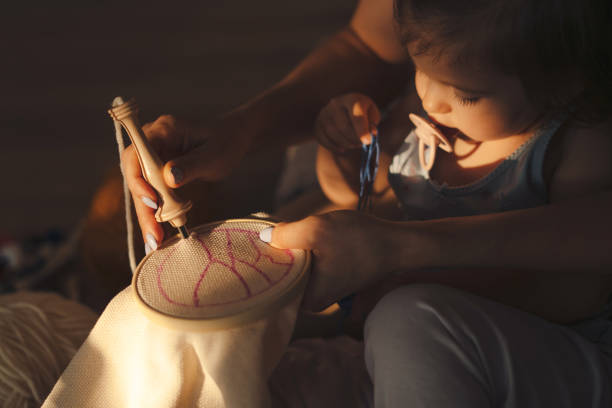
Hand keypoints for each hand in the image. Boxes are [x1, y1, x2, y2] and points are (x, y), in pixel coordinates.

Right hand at [121, 114, 246, 247]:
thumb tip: (169, 178)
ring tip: (156, 242)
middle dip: (143, 208)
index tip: (153, 203)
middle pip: (136, 177)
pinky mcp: (157, 174)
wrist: (231, 140)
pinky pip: (152, 195)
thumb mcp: (214, 155)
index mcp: (162, 130)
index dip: (138, 181)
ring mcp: (153, 159)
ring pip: (142, 191)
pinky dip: (156, 215)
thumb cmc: (225, 142)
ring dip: (148, 217)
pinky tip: (158, 235)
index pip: (136, 155)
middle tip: (154, 236)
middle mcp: (152, 143)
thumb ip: (192, 165)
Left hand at [266, 210, 392, 311]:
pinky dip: (304, 250)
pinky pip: (307, 265)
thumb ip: (286, 234)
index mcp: (307, 300)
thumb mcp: (316, 230)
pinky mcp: (330, 278)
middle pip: (282, 275)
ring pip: (295, 267)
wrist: (397, 243)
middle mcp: (313, 302)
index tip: (254, 244)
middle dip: (276, 254)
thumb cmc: (359, 240)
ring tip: (284, 231)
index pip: (272, 283)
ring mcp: (323, 290)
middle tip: (266, 232)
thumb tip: (264, 236)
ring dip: (291, 249)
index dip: (263, 261)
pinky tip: (301, 235)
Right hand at [315, 93, 380, 151]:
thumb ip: (372, 124)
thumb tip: (370, 133)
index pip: (356, 116)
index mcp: (352, 99)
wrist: (345, 108)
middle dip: (354, 139)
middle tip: (361, 144)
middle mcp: (335, 103)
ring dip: (345, 143)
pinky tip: (342, 148)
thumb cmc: (363, 112)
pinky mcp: (317, 123)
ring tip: (353, 144)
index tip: (368, 141)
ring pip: (333, 133)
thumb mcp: (372, 115)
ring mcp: (324, 113)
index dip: (362, 131)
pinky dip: (333, 146)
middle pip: (343, 126)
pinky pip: (323, 139)